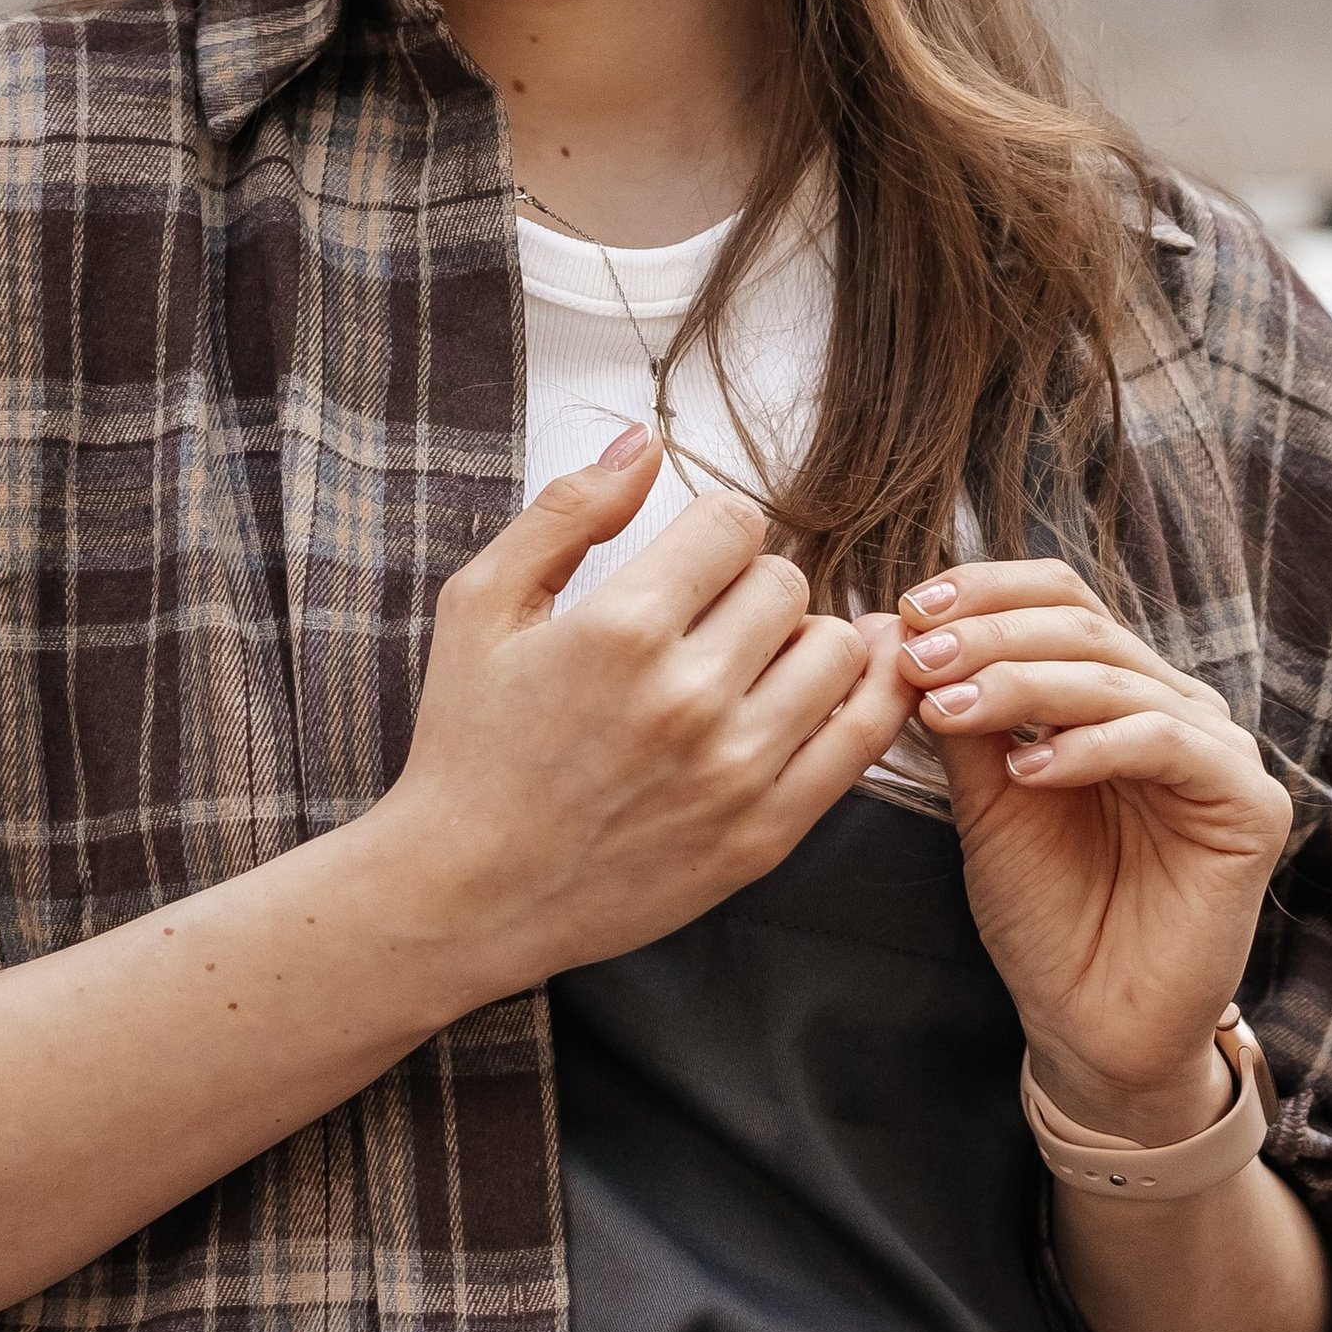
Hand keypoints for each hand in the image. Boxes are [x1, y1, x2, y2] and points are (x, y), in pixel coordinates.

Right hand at [384, 428, 917, 999]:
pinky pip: (863, 739)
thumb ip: (566, 512)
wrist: (465, 892)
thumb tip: (645, 440)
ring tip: (752, 662)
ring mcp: (735, 771)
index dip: (712, 530)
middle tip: (708, 618)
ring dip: (802, 641)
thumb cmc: (467, 744)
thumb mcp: (480, 606)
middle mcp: (688, 697)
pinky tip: (836, 683)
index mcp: (620, 629)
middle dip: (749, 585)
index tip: (689, 559)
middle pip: (786, 583)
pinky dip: (865, 698)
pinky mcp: (764, 834)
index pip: (735, 524)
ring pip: (837, 650)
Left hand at [898, 561, 1291, 1144]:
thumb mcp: (986, 798)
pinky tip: (1027, 772)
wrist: (1089, 1024)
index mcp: (1118, 691)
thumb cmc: (1044, 913)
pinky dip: (1088, 747)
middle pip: (1084, 627)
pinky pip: (1164, 743)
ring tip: (947, 706)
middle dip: (989, 636)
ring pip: (1115, 679)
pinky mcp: (1248, 806)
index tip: (910, 605)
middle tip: (916, 656)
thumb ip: (963, 717)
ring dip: (1020, 683)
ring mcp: (1218, 752)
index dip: (988, 590)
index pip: (1062, 598)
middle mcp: (1175, 707)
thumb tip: (902, 628)